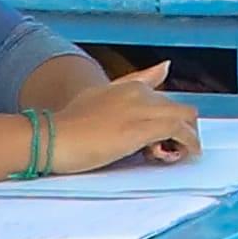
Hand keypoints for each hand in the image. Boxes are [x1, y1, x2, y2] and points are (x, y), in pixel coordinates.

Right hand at [27, 79, 200, 174]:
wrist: (51, 137)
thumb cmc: (67, 126)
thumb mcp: (93, 102)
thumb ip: (116, 97)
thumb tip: (146, 82)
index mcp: (126, 87)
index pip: (161, 91)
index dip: (170, 113)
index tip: (170, 130)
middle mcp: (138, 93)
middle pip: (178, 107)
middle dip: (180, 129)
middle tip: (165, 150)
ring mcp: (141, 108)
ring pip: (185, 117)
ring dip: (186, 138)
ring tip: (168, 155)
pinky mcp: (142, 128)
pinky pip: (179, 131)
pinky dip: (186, 144)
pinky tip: (177, 155)